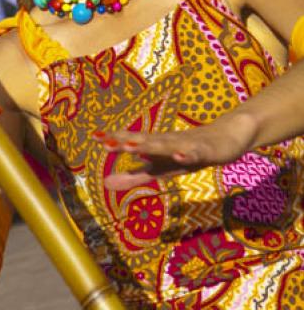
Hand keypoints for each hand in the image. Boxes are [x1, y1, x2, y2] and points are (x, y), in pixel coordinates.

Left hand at [95, 112, 258, 190]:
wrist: (226, 138)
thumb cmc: (187, 153)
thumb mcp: (159, 170)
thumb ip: (133, 177)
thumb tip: (105, 184)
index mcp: (155, 146)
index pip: (132, 141)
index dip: (114, 140)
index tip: (94, 137)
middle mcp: (168, 141)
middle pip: (144, 141)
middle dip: (125, 141)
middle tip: (105, 142)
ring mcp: (186, 144)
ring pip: (166, 145)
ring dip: (149, 145)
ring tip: (130, 145)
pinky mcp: (205, 151)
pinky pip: (195, 153)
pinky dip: (186, 153)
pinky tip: (177, 154)